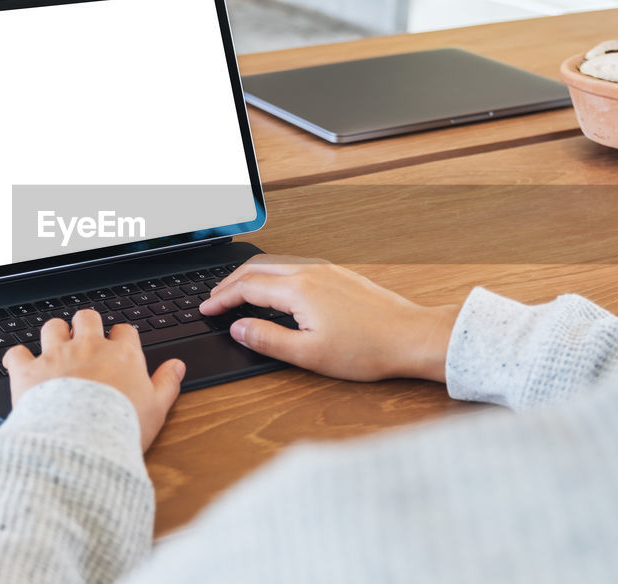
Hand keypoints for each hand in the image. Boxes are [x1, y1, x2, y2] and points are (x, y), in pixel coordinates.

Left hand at [3, 310, 185, 450]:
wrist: (81, 441)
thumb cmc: (120, 427)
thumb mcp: (156, 409)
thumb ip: (166, 384)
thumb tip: (177, 367)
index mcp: (121, 355)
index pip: (124, 331)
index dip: (121, 339)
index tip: (119, 349)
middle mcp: (88, 348)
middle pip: (87, 318)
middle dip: (86, 325)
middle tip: (85, 340)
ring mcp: (56, 356)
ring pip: (52, 327)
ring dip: (54, 335)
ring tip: (55, 348)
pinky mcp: (28, 371)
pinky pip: (16, 353)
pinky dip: (18, 359)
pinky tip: (21, 366)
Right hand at [199, 255, 458, 381]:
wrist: (411, 337)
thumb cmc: (368, 349)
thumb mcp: (309, 354)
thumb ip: (268, 339)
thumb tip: (239, 328)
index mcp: (299, 290)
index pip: (247, 287)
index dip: (221, 299)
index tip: (206, 310)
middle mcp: (311, 272)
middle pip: (257, 268)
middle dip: (230, 283)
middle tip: (214, 300)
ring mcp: (327, 271)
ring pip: (276, 264)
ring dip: (251, 276)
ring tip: (237, 293)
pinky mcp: (339, 275)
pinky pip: (295, 267)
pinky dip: (273, 275)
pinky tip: (275, 290)